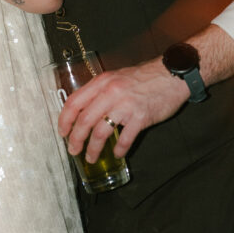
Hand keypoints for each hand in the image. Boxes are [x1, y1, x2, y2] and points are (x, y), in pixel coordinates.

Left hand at [58, 59, 188, 160]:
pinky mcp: (141, 117)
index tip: (62, 132)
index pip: (74, 102)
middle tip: (73, 150)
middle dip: (75, 139)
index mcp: (102, 82)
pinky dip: (119, 149)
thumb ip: (100, 91)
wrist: (171, 75)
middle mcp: (110, 93)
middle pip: (84, 120)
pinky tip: (118, 154)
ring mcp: (126, 106)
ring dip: (93, 148)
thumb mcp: (116, 77)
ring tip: (91, 157)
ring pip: (101, 132)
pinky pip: (125, 139)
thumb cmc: (143, 77)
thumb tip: (84, 109)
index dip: (64, 120)